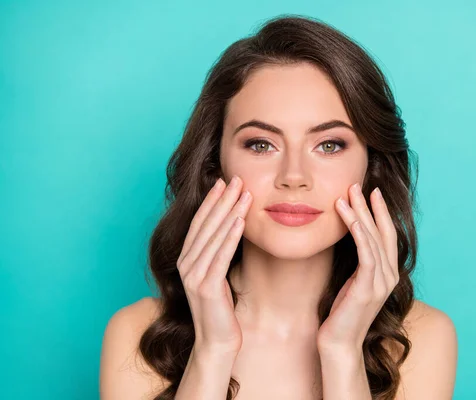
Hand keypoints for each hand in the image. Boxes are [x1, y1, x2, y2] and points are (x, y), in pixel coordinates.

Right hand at [176, 175, 251, 355]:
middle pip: (206, 225)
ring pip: (214, 237)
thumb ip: (219, 252)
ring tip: (244, 193)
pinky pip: (220, 256)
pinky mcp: (206, 288)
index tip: (224, 180)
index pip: (200, 223)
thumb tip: (234, 225)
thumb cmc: (222, 308)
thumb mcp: (218, 274)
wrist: (217, 341)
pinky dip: (231, 237)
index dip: (211, 200)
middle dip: (222, 200)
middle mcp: (185, 265)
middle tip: (237, 178)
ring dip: (230, 212)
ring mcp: (193, 276)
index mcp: (186, 259)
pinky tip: (241, 221)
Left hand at [316, 183, 398, 351]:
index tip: (370, 192)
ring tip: (347, 194)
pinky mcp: (368, 287)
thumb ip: (357, 264)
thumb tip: (347, 239)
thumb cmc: (341, 314)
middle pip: (382, 231)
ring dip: (360, 214)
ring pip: (372, 238)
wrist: (339, 343)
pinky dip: (358, 232)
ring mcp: (381, 282)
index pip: (386, 234)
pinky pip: (366, 253)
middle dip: (370, 206)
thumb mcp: (351, 282)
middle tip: (357, 184)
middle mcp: (389, 275)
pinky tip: (349, 217)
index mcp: (387, 273)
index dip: (380, 212)